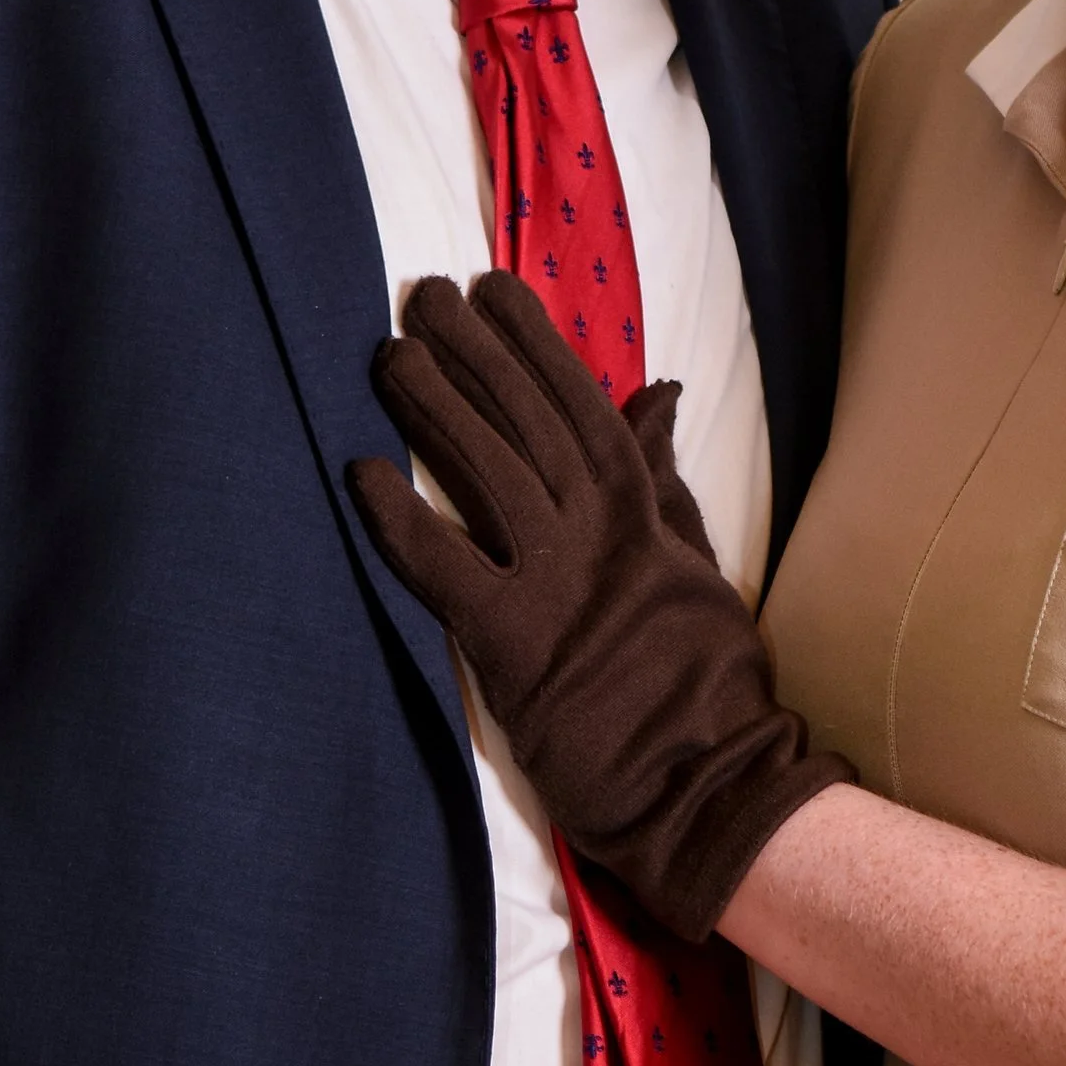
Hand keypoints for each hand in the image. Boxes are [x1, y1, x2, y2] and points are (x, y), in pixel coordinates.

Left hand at [349, 270, 851, 942]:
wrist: (707, 779)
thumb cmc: (704, 678)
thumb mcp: (696, 561)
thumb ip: (663, 480)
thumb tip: (659, 395)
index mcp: (643, 509)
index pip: (580, 401)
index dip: (532, 340)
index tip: (492, 287)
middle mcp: (597, 530)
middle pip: (523, 418)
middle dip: (471, 349)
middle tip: (421, 295)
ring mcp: (553, 582)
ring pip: (483, 470)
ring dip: (431, 406)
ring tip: (387, 354)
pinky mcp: (510, 642)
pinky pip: (441, 566)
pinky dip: (398, 518)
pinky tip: (359, 473)